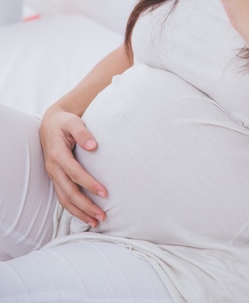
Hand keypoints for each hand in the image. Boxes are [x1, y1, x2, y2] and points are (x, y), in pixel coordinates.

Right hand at [40, 107, 106, 226]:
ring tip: (96, 221)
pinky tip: (86, 215)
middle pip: (69, 192)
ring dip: (79, 212)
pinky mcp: (56, 178)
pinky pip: (63, 197)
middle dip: (85, 206)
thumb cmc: (64, 122)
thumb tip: (93, 146)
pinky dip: (74, 208)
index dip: (89, 184)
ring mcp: (53, 175)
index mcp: (57, 154)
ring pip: (64, 199)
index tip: (105, 193)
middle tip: (102, 215)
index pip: (75, 173)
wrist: (50, 123)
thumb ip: (82, 132)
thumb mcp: (72, 121)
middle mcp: (53, 168)